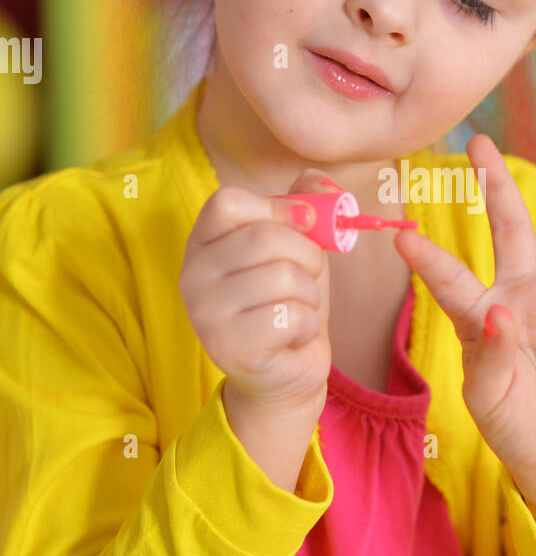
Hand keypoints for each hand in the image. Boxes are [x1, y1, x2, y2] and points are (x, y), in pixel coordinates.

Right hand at [179, 169, 333, 416]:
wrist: (286, 371)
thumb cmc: (288, 301)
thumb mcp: (299, 245)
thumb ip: (308, 205)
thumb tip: (324, 183)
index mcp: (201, 242)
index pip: (229, 202)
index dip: (279, 208)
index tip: (303, 227)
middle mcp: (191, 275)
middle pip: (265, 238)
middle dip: (307, 257)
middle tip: (305, 279)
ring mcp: (205, 314)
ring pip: (284, 278)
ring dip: (309, 296)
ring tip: (295, 311)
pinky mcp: (229, 348)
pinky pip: (291, 317)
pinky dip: (306, 326)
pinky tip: (290, 336)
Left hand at [393, 135, 535, 518]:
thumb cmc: (511, 424)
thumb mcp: (487, 396)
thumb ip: (494, 353)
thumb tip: (503, 311)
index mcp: (481, 312)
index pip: (450, 277)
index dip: (427, 258)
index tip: (400, 235)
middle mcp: (522, 293)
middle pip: (510, 227)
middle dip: (495, 185)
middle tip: (478, 143)